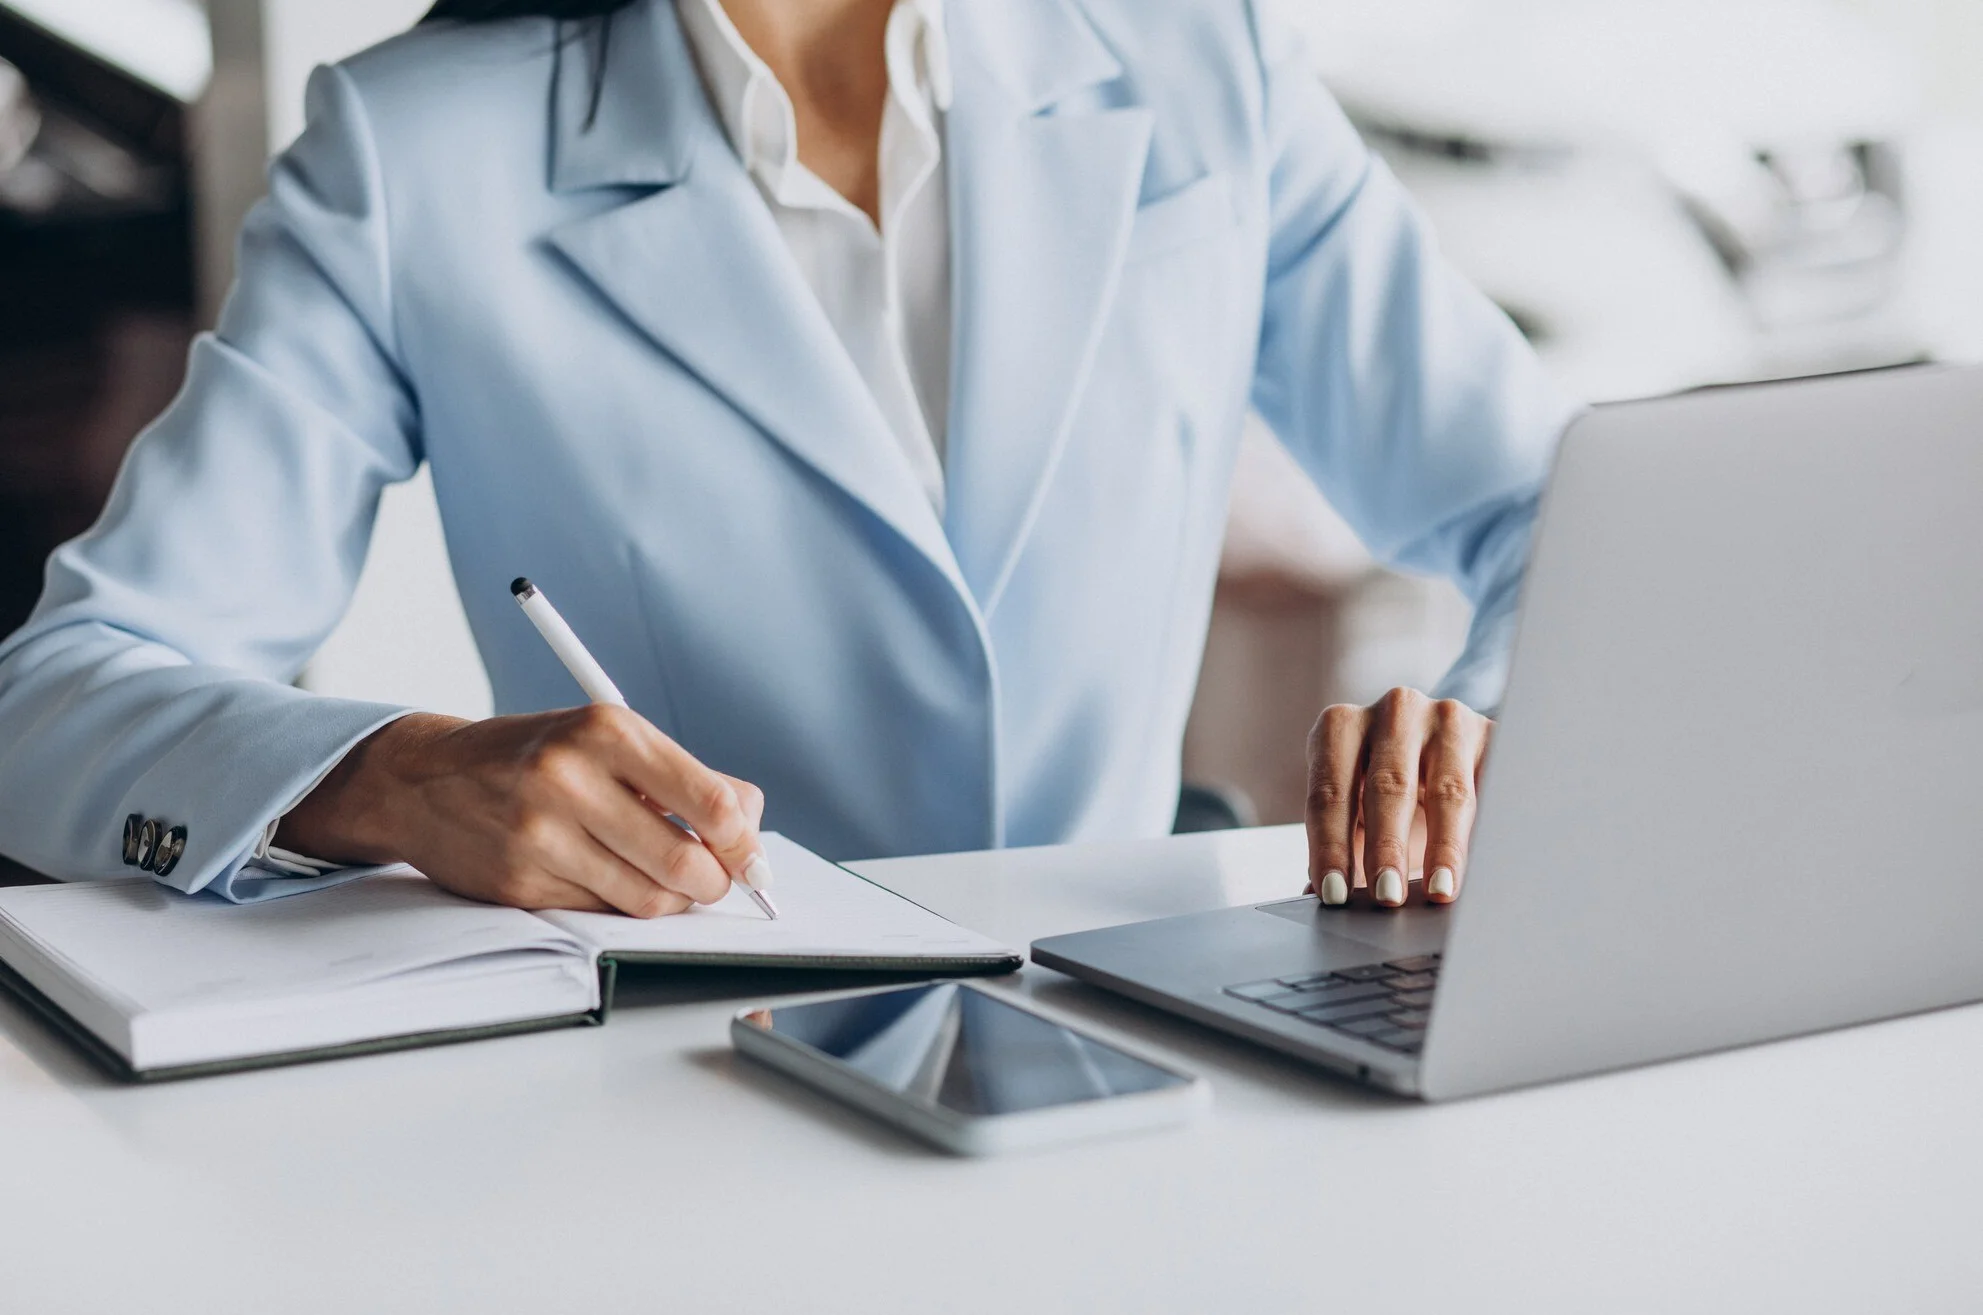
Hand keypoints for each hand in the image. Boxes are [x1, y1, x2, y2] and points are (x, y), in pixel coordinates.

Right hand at [278, 707, 766, 916]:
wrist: (426, 777)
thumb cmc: (535, 755)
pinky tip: (608, 877)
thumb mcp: (609, 739)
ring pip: (648, 899)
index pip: (710, 802)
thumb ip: (685, 777)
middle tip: (713, 877)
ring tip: (664, 878)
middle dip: (714, 881)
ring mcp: (541, 836)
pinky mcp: (521, 883)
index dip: (744, 841)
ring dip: (672, 899)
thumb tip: (751, 822)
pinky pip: (602, 912)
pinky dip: (620, 904)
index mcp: (606, 731)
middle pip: (685, 862)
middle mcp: (571, 779)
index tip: (751, 856)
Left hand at [1304, 689, 1491, 908]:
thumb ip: (1340, 848)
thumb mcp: (1358, 813)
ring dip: (1443, 846)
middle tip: (1386, 897)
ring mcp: (1447, 717)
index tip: (1333, 894)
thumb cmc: (1390, 792)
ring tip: (1438, 891)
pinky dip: (1490, 830)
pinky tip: (1489, 865)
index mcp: (1341, 726)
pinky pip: (1495, 787)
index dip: (1330, 847)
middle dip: (1386, 847)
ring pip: (1447, 790)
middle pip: (1387, 787)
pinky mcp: (1493, 735)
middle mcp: (1393, 711)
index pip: (1329, 793)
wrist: (1448, 751)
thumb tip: (1316, 895)